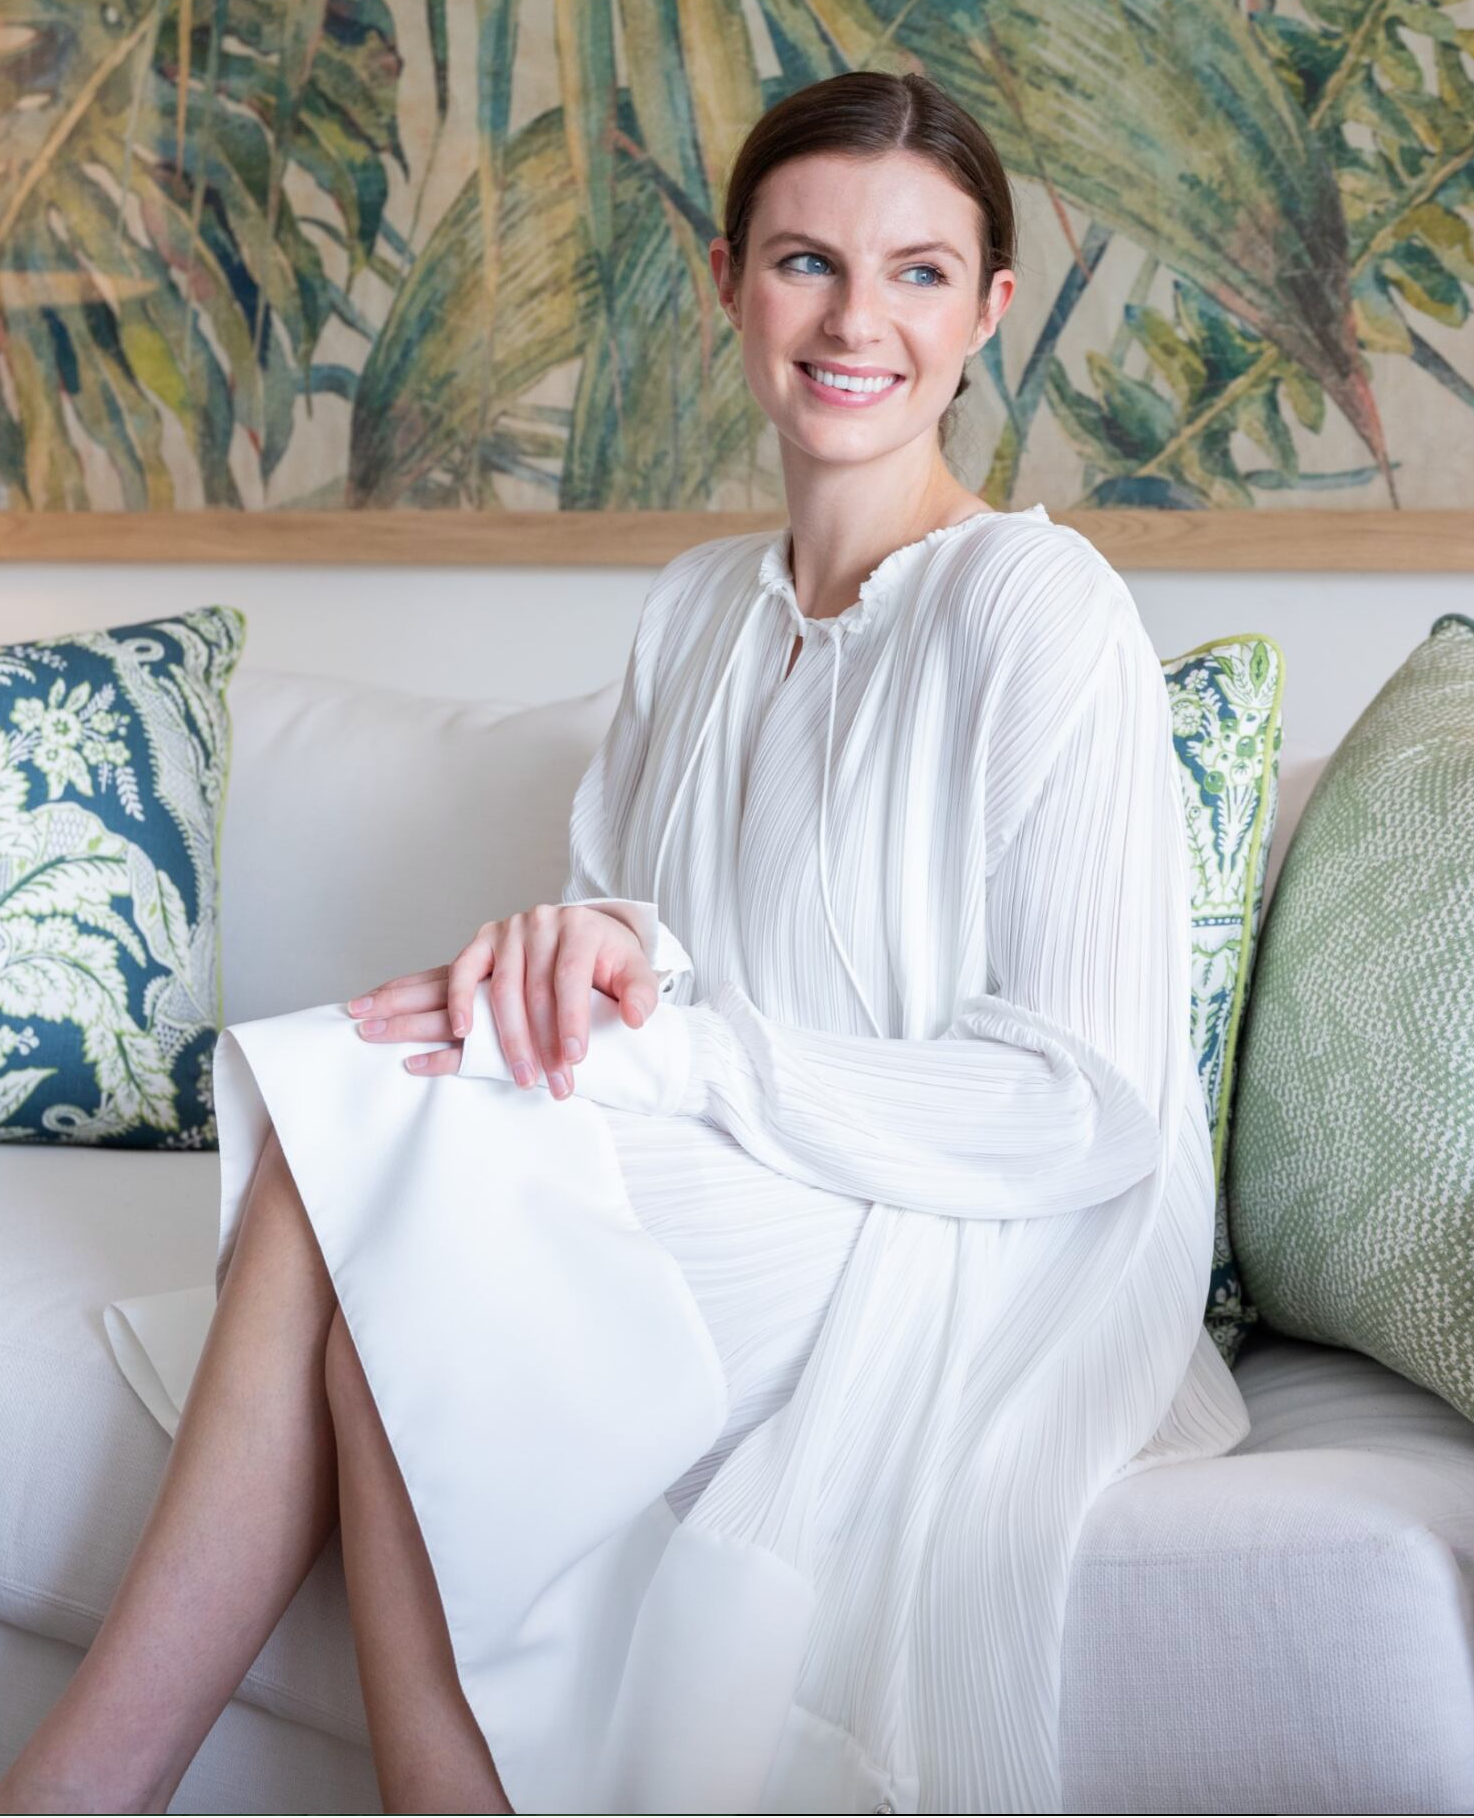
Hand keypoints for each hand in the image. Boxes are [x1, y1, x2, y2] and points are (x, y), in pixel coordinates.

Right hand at [345, 905, 662, 1096]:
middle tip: (553, 1084)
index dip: (572, 1018)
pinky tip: (459, 1032)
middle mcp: (542, 922)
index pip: (571, 976)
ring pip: (501, 988)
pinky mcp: (484, 940)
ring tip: (520, 1076)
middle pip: (536, 990)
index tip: (574, 1058)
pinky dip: (459, 1000)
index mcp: (581, 927)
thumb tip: (636, 1017)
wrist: (586, 932)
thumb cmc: (609, 961)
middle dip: (544, 1043)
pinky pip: (464, 970)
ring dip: (507, 1038)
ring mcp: (509, 930)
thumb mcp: (635, 972)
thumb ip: (641, 993)